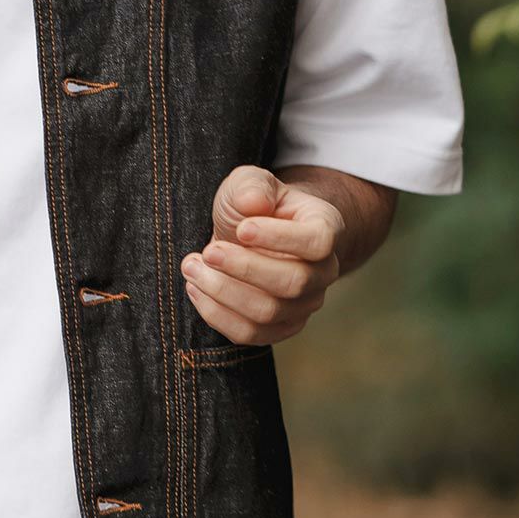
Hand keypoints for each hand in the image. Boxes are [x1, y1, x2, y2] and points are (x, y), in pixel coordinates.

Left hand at [179, 164, 341, 347]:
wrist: (246, 236)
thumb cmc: (251, 207)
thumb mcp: (249, 183)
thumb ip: (251, 186)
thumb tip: (254, 203)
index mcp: (325, 228)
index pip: (317, 242)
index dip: (279, 239)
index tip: (241, 229)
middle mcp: (324, 271)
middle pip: (293, 283)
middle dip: (244, 269)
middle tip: (208, 252)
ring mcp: (304, 304)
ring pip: (268, 313)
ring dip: (223, 292)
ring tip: (193, 268)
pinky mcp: (279, 328)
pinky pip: (250, 334)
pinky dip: (217, 314)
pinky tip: (196, 288)